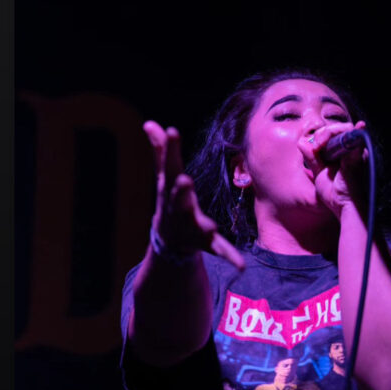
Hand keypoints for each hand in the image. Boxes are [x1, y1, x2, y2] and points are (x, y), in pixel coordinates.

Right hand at [143, 120, 245, 271]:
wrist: (169, 239)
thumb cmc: (169, 199)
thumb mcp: (164, 175)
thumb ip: (161, 150)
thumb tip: (149, 123)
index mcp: (171, 188)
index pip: (169, 165)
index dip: (170, 148)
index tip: (173, 131)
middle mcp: (179, 208)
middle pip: (179, 198)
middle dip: (181, 191)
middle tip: (184, 180)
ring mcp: (192, 227)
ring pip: (198, 226)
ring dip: (204, 227)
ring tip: (211, 228)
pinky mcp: (207, 243)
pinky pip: (220, 250)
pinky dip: (230, 257)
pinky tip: (241, 266)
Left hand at [297, 119, 367, 218]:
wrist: (345, 207)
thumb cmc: (335, 194)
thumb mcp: (320, 173)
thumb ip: (313, 159)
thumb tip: (301, 142)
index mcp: (345, 155)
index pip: (335, 135)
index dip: (322, 136)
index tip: (313, 147)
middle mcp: (354, 150)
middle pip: (339, 129)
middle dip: (323, 133)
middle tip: (315, 145)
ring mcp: (358, 151)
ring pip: (343, 129)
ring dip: (327, 133)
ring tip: (318, 145)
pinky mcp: (359, 153)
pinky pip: (350, 135)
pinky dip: (336, 134)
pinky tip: (322, 143)